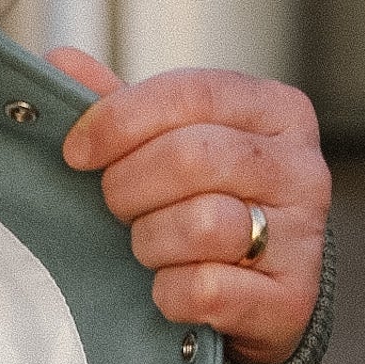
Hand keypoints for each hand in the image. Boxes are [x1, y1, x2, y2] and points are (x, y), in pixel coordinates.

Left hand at [51, 49, 330, 363]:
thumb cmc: (208, 208)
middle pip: (192, 156)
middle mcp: (301, 168)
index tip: (76, 150)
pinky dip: (170, 292)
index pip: (192, 93)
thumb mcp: (171, 146)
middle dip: (129, 186)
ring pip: (202, 224)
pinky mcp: (290, 300)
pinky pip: (206, 288)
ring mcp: (303, 237)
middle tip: (116, 207)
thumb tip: (60, 63)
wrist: (258, 298)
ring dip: (151, 241)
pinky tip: (170, 287)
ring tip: (149, 246)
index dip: (121, 118)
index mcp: (276, 111)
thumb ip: (121, 107)